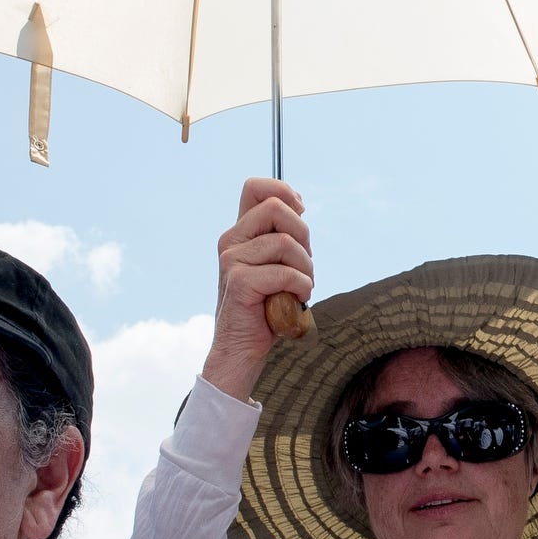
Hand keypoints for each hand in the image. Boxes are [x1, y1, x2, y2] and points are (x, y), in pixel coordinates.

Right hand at [197, 178, 311, 401]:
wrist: (240, 351)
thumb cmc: (264, 309)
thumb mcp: (275, 266)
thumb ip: (281, 237)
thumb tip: (298, 205)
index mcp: (240, 233)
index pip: (255, 187)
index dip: (284, 192)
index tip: (300, 213)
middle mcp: (231, 241)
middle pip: (277, 208)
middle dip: (303, 236)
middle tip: (304, 266)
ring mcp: (232, 260)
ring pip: (286, 243)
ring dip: (306, 269)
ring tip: (300, 290)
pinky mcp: (239, 281)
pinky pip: (286, 273)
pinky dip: (301, 288)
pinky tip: (295, 302)